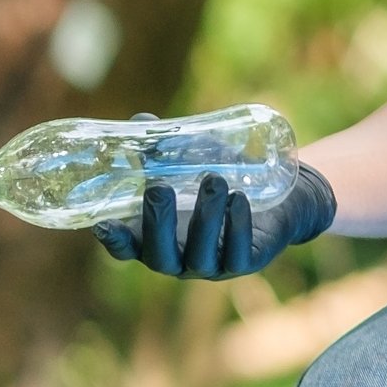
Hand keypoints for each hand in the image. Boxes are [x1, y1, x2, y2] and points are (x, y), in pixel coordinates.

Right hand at [96, 161, 334, 279]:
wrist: (284, 198)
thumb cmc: (224, 178)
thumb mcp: (193, 162)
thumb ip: (164, 147)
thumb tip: (142, 119)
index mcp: (156, 238)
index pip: (127, 249)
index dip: (114, 240)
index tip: (102, 224)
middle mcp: (179, 258)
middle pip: (159, 254)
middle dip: (157, 222)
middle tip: (158, 188)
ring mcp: (212, 266)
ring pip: (201, 254)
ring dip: (205, 216)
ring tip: (214, 180)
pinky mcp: (246, 264)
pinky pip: (239, 254)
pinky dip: (237, 226)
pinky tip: (240, 199)